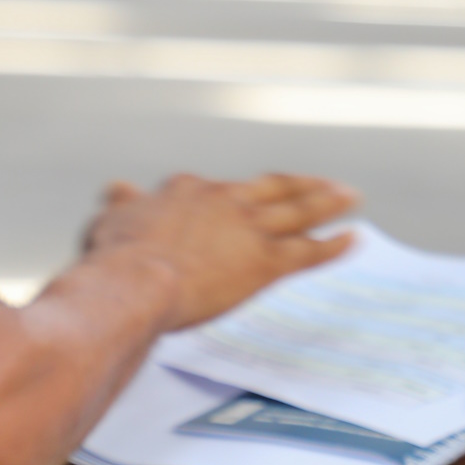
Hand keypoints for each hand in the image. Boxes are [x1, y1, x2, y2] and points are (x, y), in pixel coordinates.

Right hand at [82, 172, 358, 330]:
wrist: (134, 281)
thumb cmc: (116, 257)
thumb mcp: (111, 221)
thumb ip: (121, 205)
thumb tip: (116, 188)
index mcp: (188, 192)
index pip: (218, 189)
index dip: (234, 193)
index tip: (243, 193)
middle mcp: (226, 201)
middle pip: (272, 187)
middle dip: (301, 184)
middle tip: (326, 183)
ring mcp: (249, 229)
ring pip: (298, 211)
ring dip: (328, 202)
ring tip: (351, 197)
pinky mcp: (266, 262)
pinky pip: (308, 251)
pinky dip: (334, 246)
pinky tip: (353, 239)